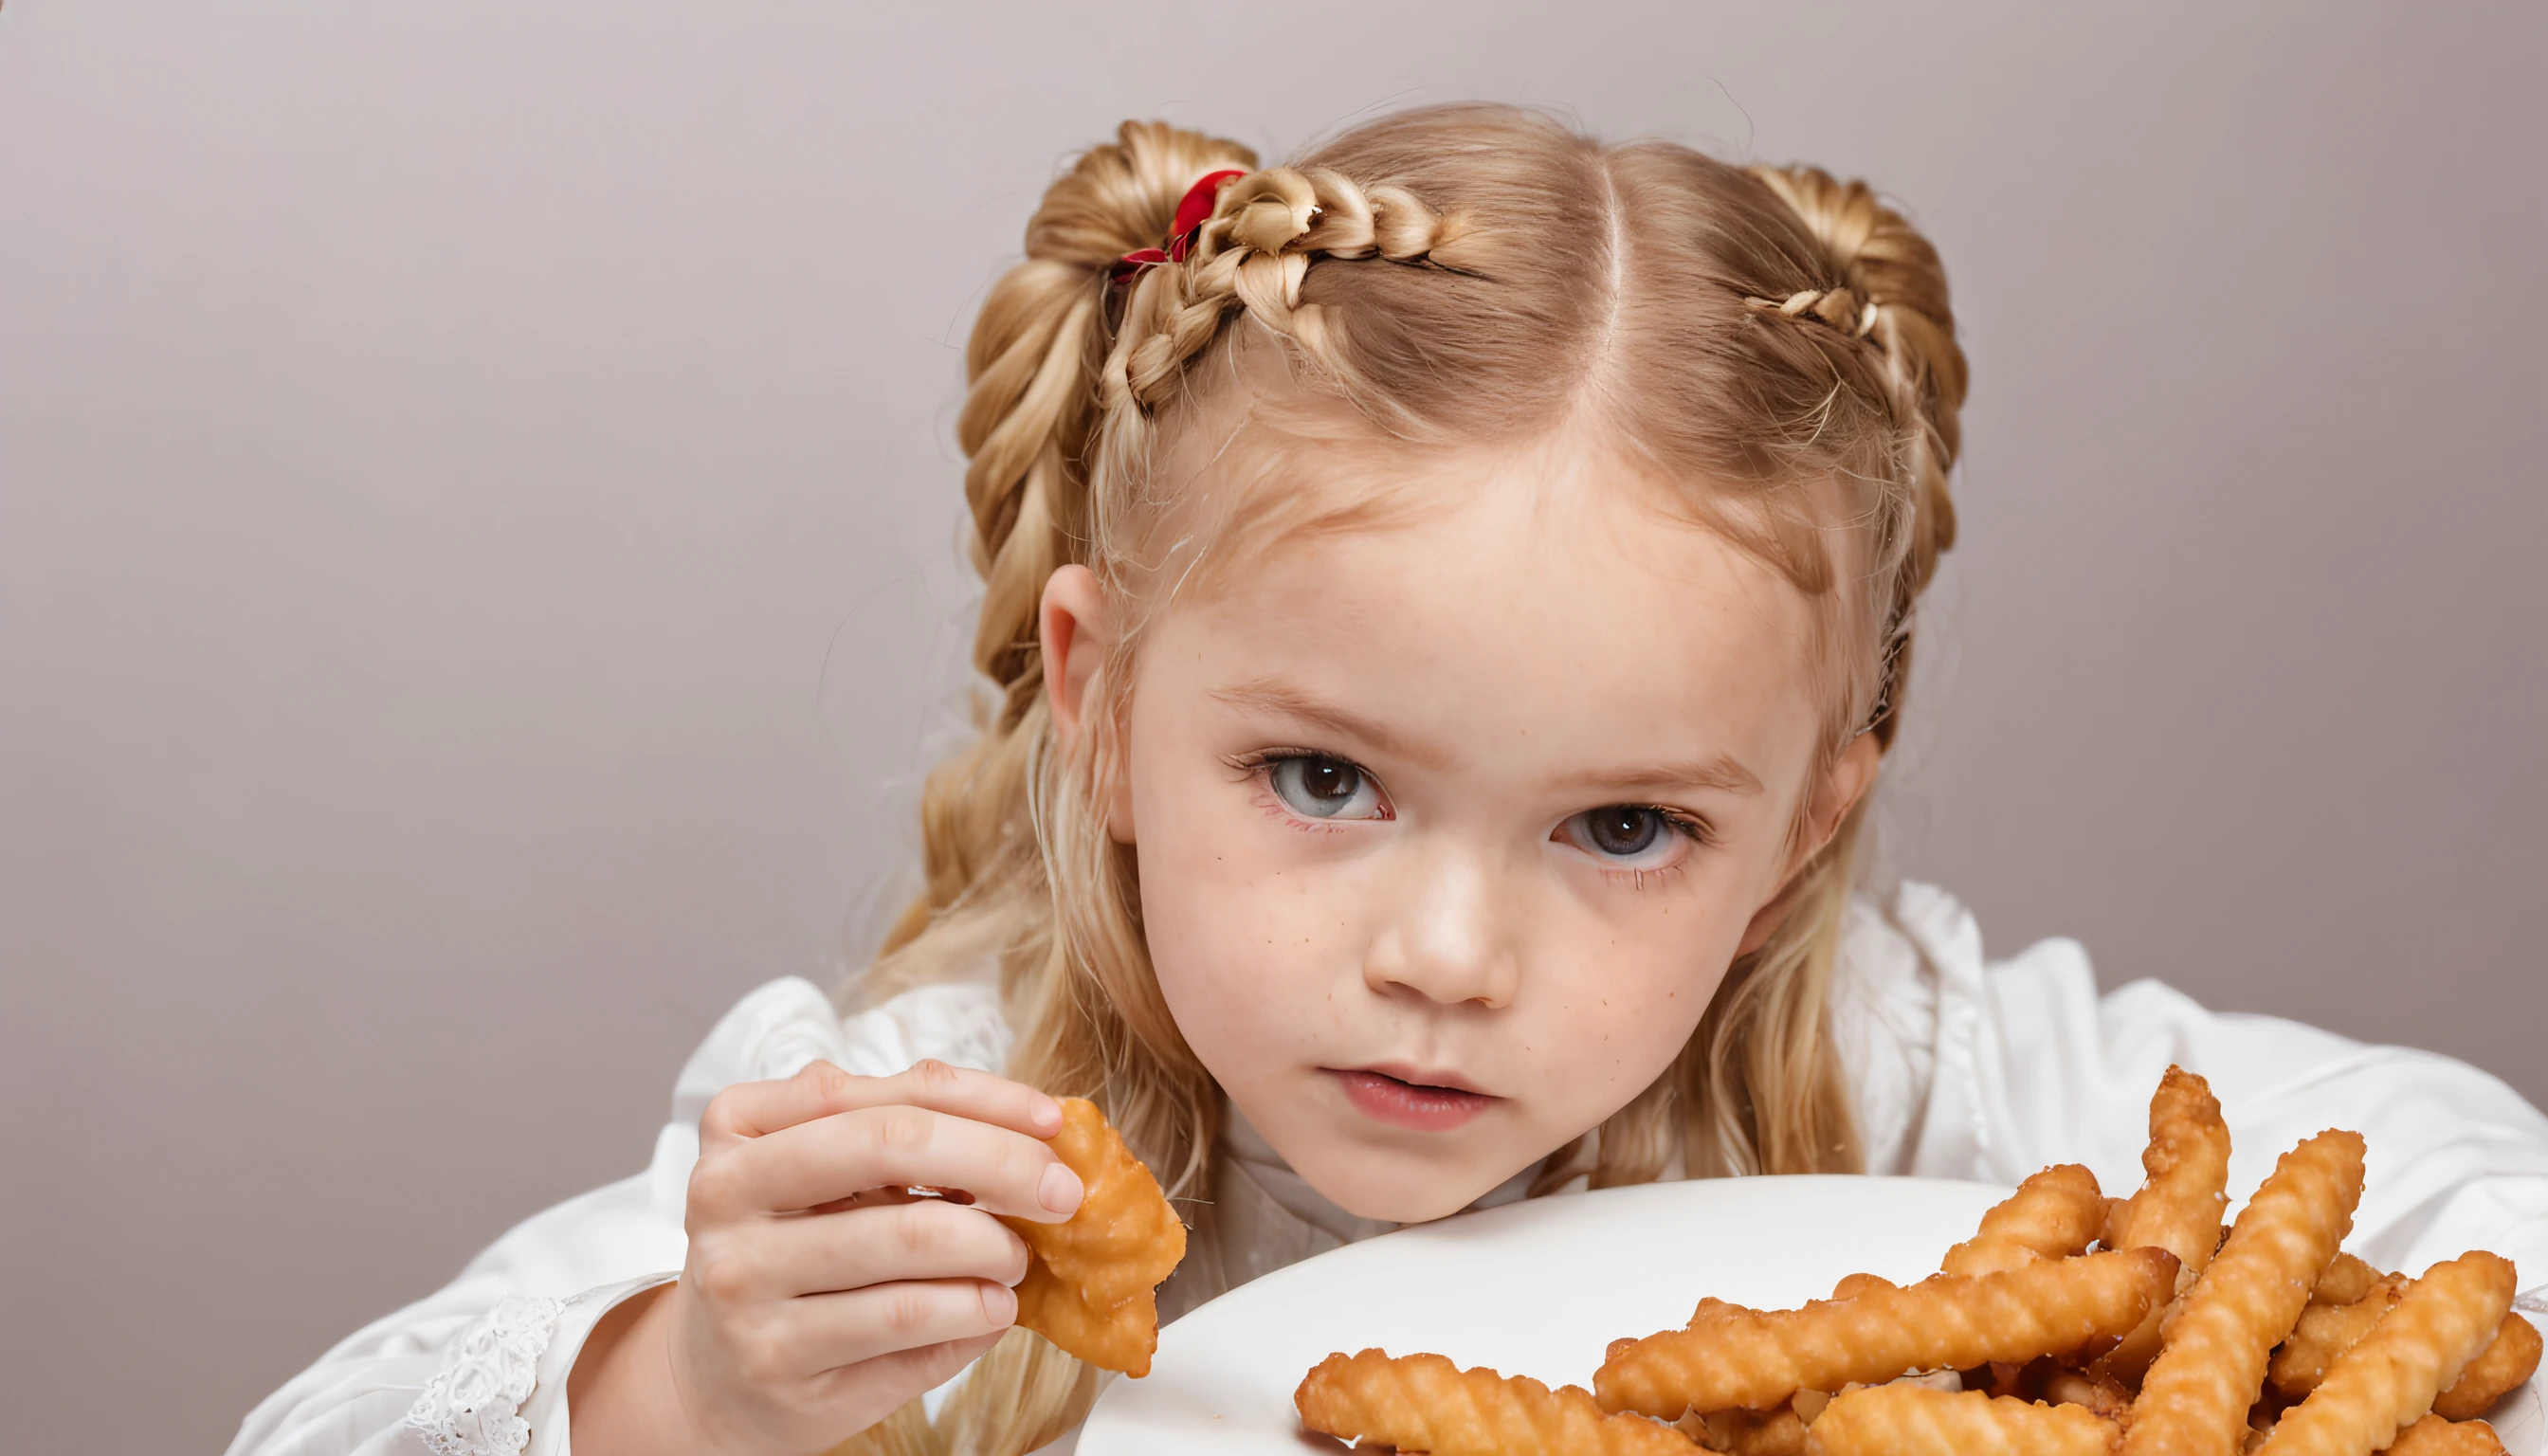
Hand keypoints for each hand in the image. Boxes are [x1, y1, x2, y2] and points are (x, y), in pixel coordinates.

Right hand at [568, 1059, 1084, 1455]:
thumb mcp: (823, 1173)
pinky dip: (974, 1309)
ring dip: (996, 1246)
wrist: (712, 1376)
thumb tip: (1029, 1129)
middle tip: (1062, 1191)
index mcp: (741, 1126)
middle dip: (1001, 1162)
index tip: (1051, 1121)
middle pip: (894, 1146)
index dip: (984, 1101)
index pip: (884, 1091)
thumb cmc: (789, 1252)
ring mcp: (744, 1282)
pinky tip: (993, 1306)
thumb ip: (902, 1133)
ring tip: (1017, 1258)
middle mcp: (727, 1195)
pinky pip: (909, 1320)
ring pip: (912, 1239)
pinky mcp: (778, 1359)